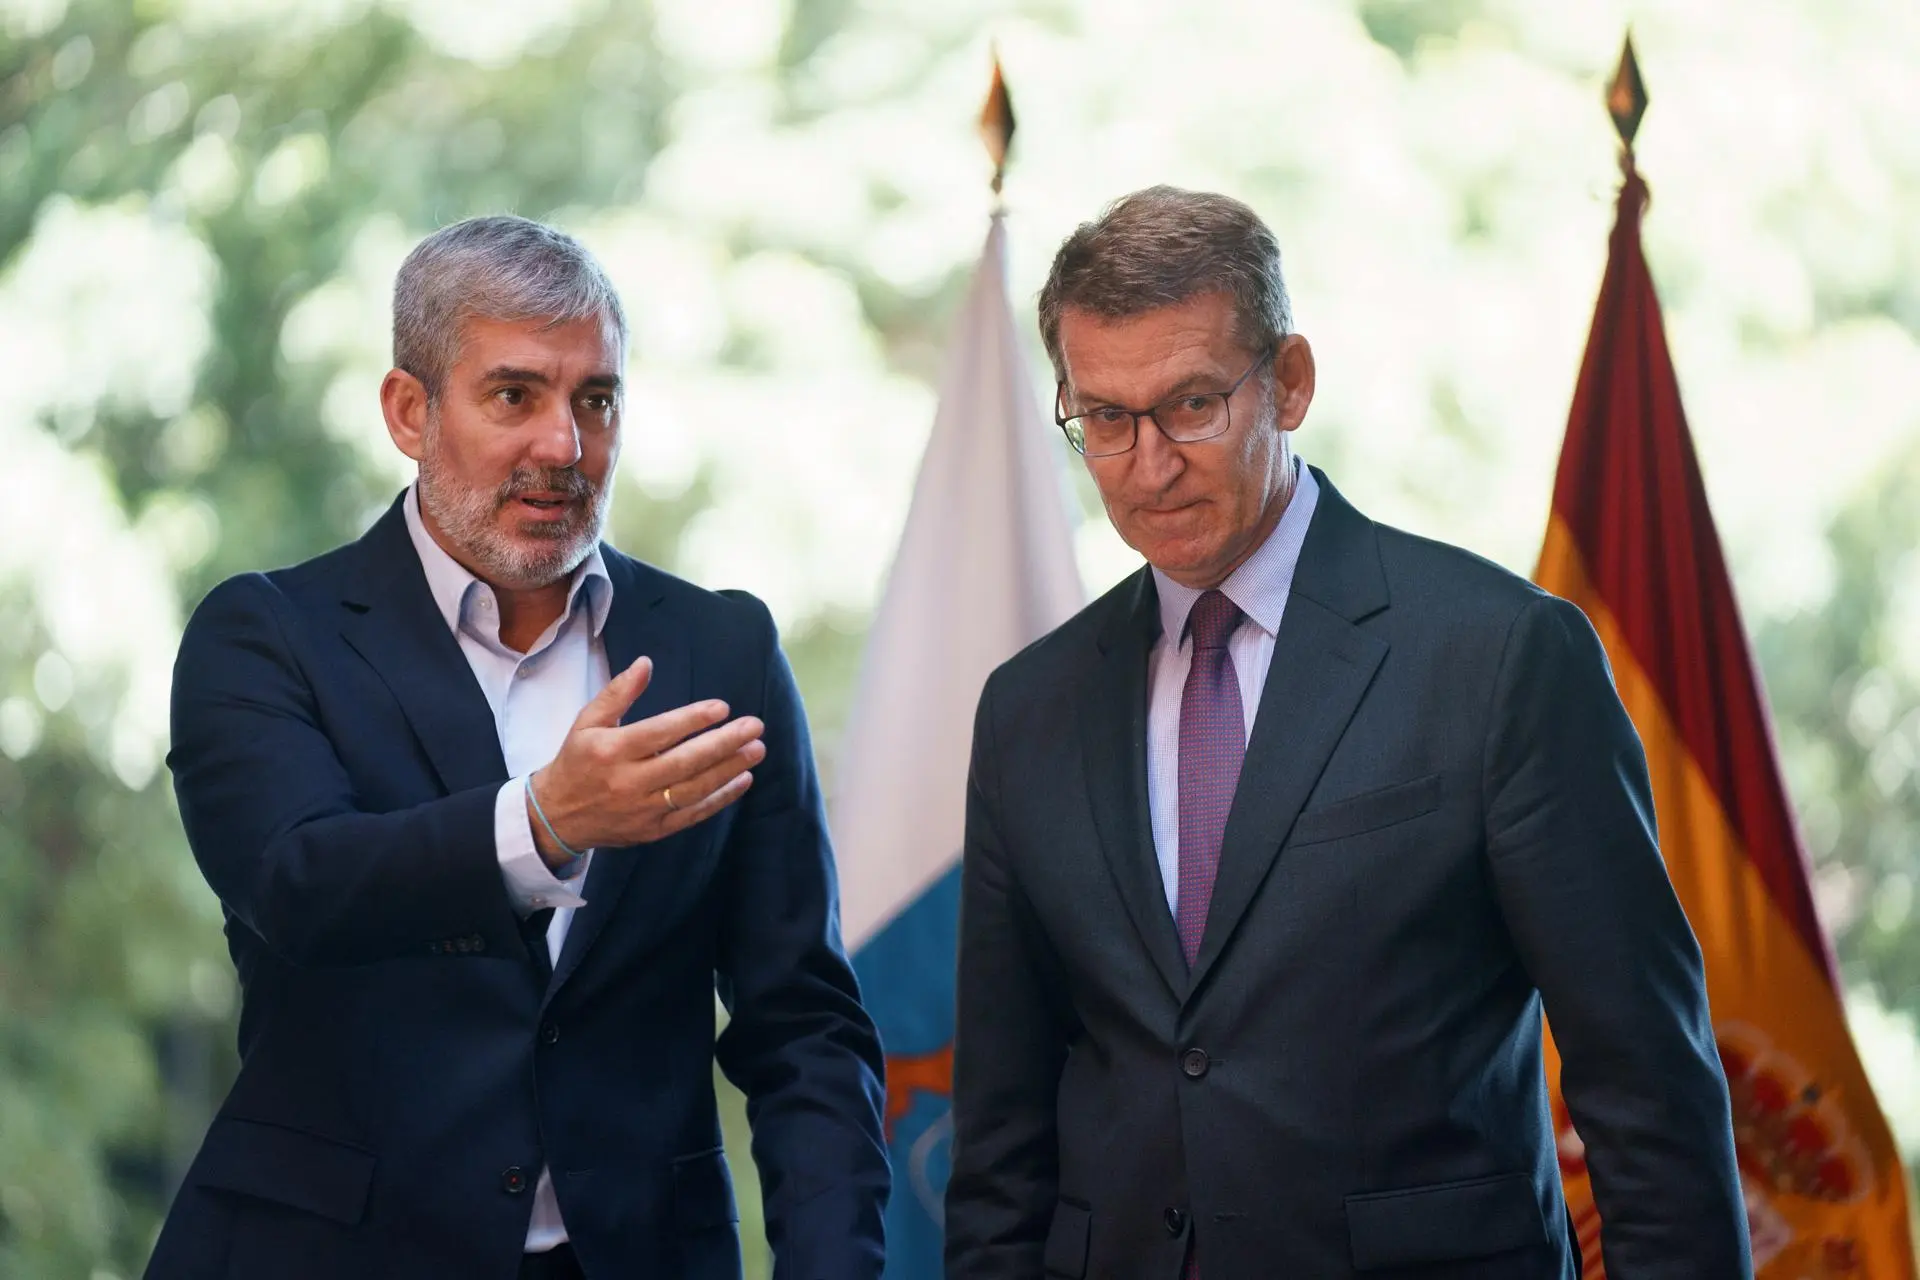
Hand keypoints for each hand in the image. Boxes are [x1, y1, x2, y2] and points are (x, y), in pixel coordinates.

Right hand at [525, 656, 763, 867]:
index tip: (723, 707)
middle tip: (755, 727)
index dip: (693, 720)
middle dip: (724, 744)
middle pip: (684, 763)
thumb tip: (645, 663)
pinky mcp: (653, 831)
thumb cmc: (577, 760)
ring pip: (694, 790)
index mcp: (610, 750)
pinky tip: (742, 780)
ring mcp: (642, 809)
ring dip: (729, 770)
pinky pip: (692, 815)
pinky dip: (720, 799)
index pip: (659, 733)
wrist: (557, 815)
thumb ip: (618, 693)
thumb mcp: (587, 722)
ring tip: (756, 750)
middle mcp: (628, 782)